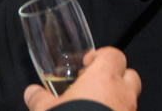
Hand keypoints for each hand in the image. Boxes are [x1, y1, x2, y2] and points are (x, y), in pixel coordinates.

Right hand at [24, 47, 140, 110]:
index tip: (88, 64)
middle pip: (130, 76)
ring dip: (117, 100)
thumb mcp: (47, 110)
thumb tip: (31, 92)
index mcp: (104, 78)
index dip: (102, 57)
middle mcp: (122, 94)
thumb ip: (39, 98)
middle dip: (116, 78)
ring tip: (96, 107)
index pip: (114, 55)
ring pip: (130, 99)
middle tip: (95, 85)